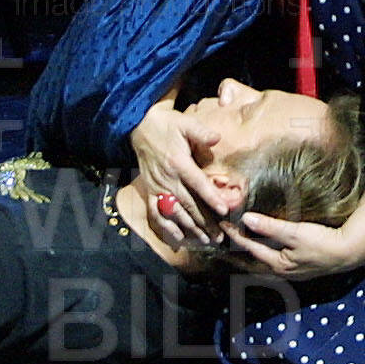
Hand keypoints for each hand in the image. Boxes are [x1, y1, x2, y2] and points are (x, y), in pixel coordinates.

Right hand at [131, 98, 226, 245]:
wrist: (141, 128)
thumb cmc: (168, 126)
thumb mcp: (186, 123)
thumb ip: (201, 132)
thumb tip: (217, 138)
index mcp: (178, 162)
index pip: (197, 183)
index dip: (210, 197)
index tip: (223, 211)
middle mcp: (167, 178)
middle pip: (188, 204)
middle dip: (204, 222)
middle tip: (219, 237)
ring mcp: (157, 187)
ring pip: (174, 213)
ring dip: (190, 228)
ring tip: (205, 241)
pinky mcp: (150, 191)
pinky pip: (156, 214)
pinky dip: (166, 228)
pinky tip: (178, 240)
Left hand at [220, 212, 364, 281]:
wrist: (349, 252)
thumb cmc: (323, 243)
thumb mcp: (295, 233)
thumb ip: (270, 226)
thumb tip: (246, 218)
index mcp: (277, 264)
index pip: (249, 247)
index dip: (235, 235)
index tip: (223, 223)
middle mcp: (281, 271)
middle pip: (253, 259)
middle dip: (239, 248)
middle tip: (225, 235)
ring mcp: (291, 270)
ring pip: (263, 261)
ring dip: (251, 251)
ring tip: (240, 241)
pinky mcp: (299, 266)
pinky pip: (274, 259)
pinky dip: (264, 251)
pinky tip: (265, 246)